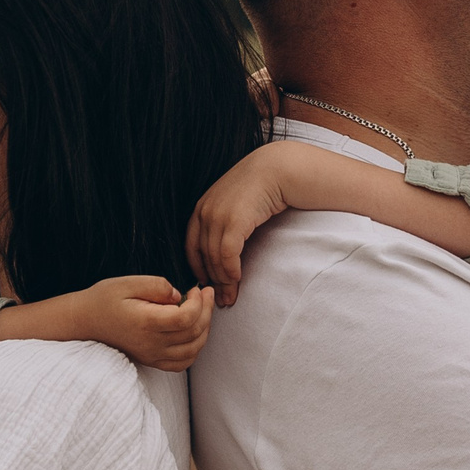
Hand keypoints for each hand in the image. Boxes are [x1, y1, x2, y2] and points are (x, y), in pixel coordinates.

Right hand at [84, 276, 215, 371]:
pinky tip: (193, 332)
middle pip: (194, 333)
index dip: (198, 303)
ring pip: (193, 350)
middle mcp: (151, 343)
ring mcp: (152, 355)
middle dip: (206, 311)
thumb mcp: (127, 282)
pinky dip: (195, 349)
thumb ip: (157, 285)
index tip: (196, 289)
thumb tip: (179, 296)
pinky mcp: (151, 360)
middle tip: (206, 294)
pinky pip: (182, 363)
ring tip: (203, 310)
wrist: (85, 321)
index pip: (186, 318)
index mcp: (146, 323)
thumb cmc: (105, 299)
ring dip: (205, 330)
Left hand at [185, 146, 303, 305]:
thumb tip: (225, 248)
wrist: (278, 169)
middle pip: (203, 256)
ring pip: (215, 259)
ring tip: (231, 296)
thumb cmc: (260, 187)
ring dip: (223, 281)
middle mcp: (205, 212)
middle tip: (221, 300)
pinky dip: (231, 271)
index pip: (191, 246)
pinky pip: (228, 255)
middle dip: (212, 281)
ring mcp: (218, 216)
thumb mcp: (234, 203)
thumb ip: (224, 221)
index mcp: (201, 208)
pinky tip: (238, 278)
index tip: (206, 284)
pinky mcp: (234, 222)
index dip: (197, 268)